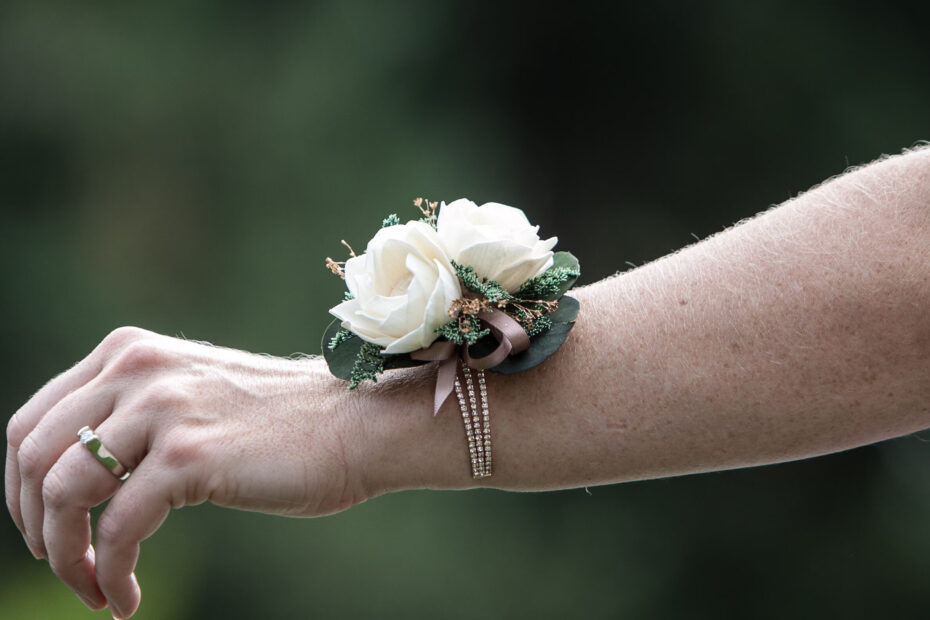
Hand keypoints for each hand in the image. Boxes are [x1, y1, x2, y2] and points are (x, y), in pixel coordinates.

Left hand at [5, 327, 367, 617]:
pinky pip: (116, 531)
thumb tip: (69, 481)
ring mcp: (161, 408)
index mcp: (129, 352)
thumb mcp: (190, 398)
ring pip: (60, 495)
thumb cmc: (280, 424)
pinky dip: (110, 575)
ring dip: (66, 559)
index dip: (20, 490)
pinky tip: (126, 598)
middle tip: (66, 567)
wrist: (354, 424)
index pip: (31, 423)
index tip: (45, 531)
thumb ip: (132, 417)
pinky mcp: (188, 455)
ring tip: (95, 590)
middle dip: (34, 528)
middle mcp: (136, 368)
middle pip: (30, 458)